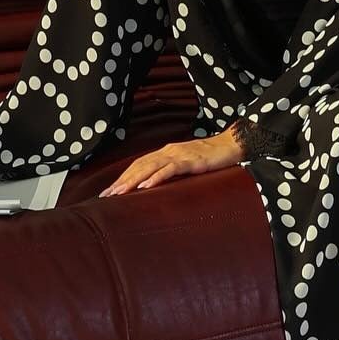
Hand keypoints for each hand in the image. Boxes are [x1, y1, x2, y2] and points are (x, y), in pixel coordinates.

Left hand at [99, 130, 243, 195]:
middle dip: (122, 181)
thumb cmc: (211, 157)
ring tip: (119, 192)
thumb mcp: (187, 164)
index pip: (139, 164)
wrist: (232, 144)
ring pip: (150, 167)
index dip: (123, 177)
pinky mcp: (191, 161)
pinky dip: (156, 177)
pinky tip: (145, 186)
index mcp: (166, 152)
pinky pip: (170, 169)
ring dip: (133, 180)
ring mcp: (179, 155)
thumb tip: (157, 185)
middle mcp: (168, 151)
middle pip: (139, 166)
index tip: (110, 191)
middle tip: (106, 195)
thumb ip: (172, 170)